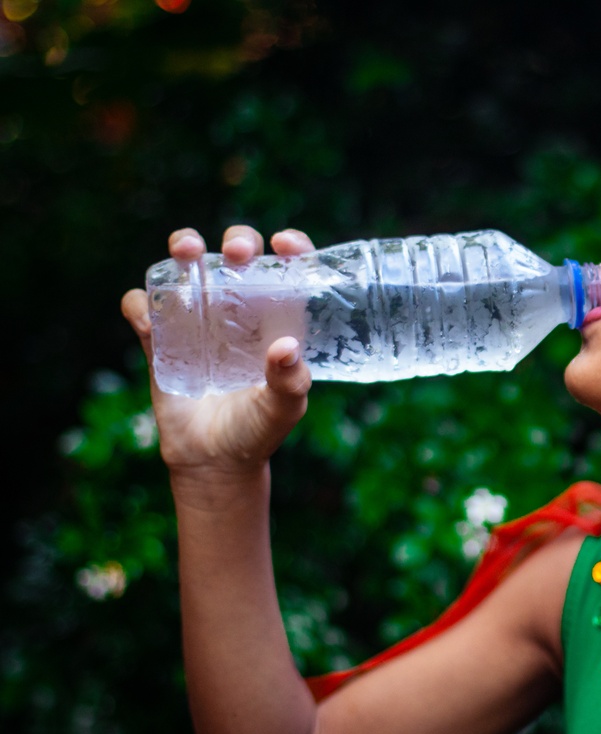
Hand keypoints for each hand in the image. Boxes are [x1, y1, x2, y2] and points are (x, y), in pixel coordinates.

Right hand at [122, 225, 317, 476]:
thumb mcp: (284, 409)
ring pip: (188, 265)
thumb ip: (291, 381)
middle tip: (237, 254)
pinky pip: (143, 308)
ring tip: (187, 252)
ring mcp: (198, 319)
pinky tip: (149, 317)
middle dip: (238, 240)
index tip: (284, 243)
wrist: (214, 459)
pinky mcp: (161, 338)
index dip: (292, 246)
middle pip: (238, 254)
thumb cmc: (259, 429)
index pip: (290, 269)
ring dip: (185, 246)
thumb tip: (286, 347)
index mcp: (278, 317)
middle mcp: (240, 308)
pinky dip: (141, 303)